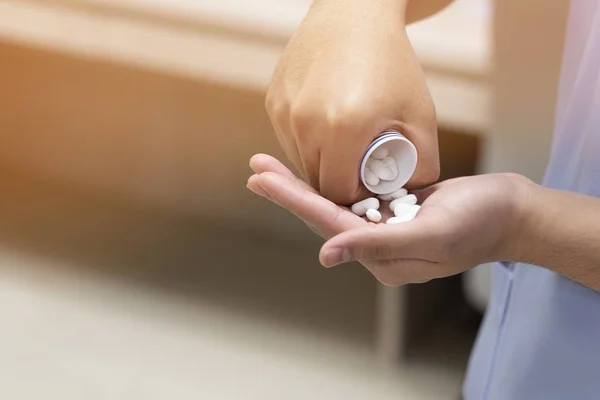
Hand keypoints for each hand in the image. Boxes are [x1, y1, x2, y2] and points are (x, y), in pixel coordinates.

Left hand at [248, 154, 532, 285]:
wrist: (512, 211)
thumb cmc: (480, 221)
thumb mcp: (432, 233)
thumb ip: (379, 244)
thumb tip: (326, 254)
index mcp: (382, 257)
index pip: (327, 225)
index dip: (292, 199)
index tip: (260, 178)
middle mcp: (376, 246)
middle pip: (322, 215)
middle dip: (288, 190)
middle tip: (256, 166)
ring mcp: (385, 229)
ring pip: (335, 205)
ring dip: (304, 185)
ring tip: (272, 168)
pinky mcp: (394, 211)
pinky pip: (355, 198)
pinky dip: (332, 182)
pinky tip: (313, 170)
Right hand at [265, 0, 438, 204]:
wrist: (353, 14)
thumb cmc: (392, 64)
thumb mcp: (420, 114)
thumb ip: (423, 163)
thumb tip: (405, 196)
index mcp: (344, 128)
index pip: (337, 192)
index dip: (354, 194)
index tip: (369, 180)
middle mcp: (305, 122)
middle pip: (316, 181)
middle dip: (338, 180)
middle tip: (359, 162)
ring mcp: (284, 111)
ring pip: (300, 162)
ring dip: (321, 161)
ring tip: (344, 137)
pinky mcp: (273, 102)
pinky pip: (289, 139)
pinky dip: (307, 140)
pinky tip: (326, 118)